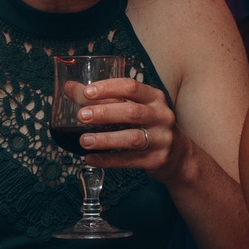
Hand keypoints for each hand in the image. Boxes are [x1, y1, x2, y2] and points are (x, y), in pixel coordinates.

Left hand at [74, 77, 192, 187]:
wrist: (179, 155)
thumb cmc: (149, 125)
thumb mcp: (135, 107)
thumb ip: (106, 98)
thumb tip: (69, 87)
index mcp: (154, 97)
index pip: (131, 87)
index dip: (108, 88)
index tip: (86, 91)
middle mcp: (161, 116)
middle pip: (131, 112)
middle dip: (104, 113)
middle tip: (81, 116)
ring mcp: (161, 139)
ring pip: (131, 138)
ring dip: (105, 139)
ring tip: (83, 141)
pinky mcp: (157, 160)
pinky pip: (129, 160)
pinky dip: (108, 160)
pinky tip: (90, 159)